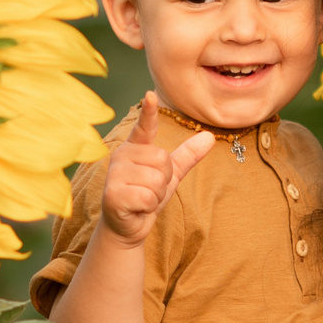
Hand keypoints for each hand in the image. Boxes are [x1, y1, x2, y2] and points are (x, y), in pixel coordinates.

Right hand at [98, 93, 215, 246]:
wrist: (128, 227)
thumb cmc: (146, 196)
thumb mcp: (170, 175)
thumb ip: (187, 155)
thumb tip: (210, 137)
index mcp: (135, 148)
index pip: (144, 127)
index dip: (149, 112)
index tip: (150, 95)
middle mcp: (121, 156)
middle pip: (163, 160)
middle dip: (164, 181)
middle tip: (148, 190)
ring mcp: (115, 174)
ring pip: (157, 180)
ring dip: (156, 196)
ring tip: (142, 200)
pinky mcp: (113, 194)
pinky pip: (148, 197)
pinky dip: (148, 207)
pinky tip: (136, 208)